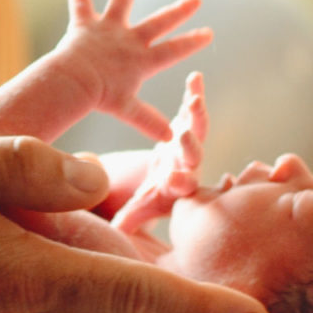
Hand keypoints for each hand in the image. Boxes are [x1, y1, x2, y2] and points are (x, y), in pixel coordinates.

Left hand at [57, 0, 212, 141]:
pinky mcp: (86, 24)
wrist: (76, 82)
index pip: (173, 51)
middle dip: (179, 10)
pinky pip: (80, 2)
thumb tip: (170, 140)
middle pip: (159, 22)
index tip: (208, 33)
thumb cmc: (101, 98)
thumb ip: (148, 121)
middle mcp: (129, 40)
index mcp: (142, 60)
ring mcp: (109, 29)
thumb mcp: (127, 110)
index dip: (191, 42)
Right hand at [111, 71, 208, 234]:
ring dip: (196, 115)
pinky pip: (192, 109)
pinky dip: (194, 93)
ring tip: (194, 99)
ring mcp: (189, 144)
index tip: (175, 181)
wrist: (165, 181)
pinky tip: (195, 77)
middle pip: (192, 156)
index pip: (181, 187)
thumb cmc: (151, 198)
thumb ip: (128, 221)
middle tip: (184, 137)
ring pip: (197, 130)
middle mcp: (188, 165)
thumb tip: (115, 234)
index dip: (179, 184)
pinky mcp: (187, 125)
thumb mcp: (137, 211)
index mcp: (177, 188)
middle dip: (189, 146)